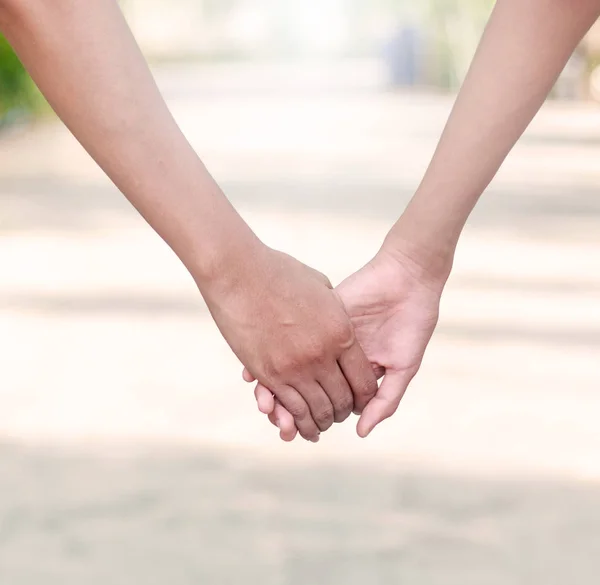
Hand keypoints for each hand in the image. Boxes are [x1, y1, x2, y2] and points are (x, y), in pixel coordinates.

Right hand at [202, 244, 377, 441]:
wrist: (239, 273)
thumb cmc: (280, 273)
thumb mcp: (321, 288)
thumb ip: (335, 312)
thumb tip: (340, 326)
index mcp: (341, 333)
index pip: (364, 379)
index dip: (365, 395)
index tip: (360, 399)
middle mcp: (322, 355)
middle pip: (343, 399)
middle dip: (344, 412)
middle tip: (340, 415)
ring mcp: (295, 367)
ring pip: (318, 410)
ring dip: (322, 422)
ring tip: (321, 427)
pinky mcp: (269, 374)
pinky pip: (291, 407)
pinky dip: (298, 421)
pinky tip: (299, 426)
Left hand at [250, 245, 449, 439]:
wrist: (409, 280)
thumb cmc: (413, 326)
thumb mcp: (402, 367)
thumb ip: (384, 401)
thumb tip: (360, 433)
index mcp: (351, 371)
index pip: (323, 399)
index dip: (307, 416)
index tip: (292, 431)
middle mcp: (332, 356)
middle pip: (301, 386)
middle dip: (286, 406)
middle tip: (274, 419)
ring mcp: (320, 336)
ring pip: (290, 364)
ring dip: (275, 385)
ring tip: (264, 401)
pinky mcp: (312, 316)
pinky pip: (286, 337)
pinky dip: (271, 352)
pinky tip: (255, 370)